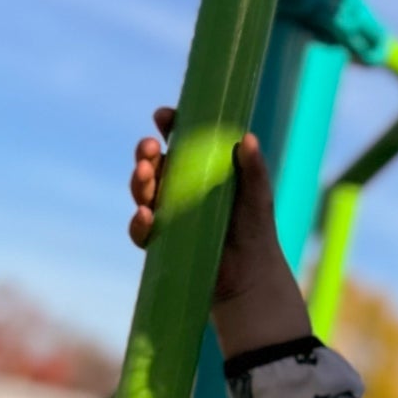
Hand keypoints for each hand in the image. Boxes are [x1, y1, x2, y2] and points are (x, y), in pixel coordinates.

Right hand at [128, 107, 310, 356]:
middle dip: (146, 153)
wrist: (251, 281)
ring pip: (143, 193)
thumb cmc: (256, 235)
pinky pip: (141, 231)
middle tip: (150, 147)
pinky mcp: (162, 243)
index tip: (165, 116)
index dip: (169, 127)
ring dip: (138, 181)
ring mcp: (168, 216)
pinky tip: (145, 215)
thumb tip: (248, 138)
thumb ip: (254, 171)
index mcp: (200, 172)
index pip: (179, 143)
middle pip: (154, 165)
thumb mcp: (258, 200)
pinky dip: (139, 223)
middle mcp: (180, 190)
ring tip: (146, 175)